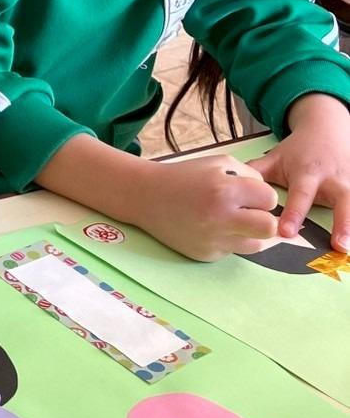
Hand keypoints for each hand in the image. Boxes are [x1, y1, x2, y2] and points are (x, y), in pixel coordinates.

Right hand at [130, 154, 278, 261]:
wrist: (146, 197)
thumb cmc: (184, 176)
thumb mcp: (218, 163)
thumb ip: (249, 176)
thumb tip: (268, 198)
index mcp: (224, 191)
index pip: (270, 199)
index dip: (263, 195)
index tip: (250, 194)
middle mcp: (220, 219)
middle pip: (269, 228)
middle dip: (265, 219)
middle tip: (251, 212)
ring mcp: (213, 240)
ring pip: (256, 245)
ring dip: (251, 233)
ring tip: (234, 220)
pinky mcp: (205, 255)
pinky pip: (233, 251)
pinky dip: (229, 240)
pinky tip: (213, 228)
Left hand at [250, 94, 349, 250]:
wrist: (327, 127)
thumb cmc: (297, 150)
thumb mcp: (275, 157)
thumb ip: (255, 173)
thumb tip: (228, 187)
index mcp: (307, 171)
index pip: (300, 194)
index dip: (294, 213)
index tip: (286, 232)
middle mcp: (332, 177)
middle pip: (340, 200)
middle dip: (341, 222)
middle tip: (337, 245)